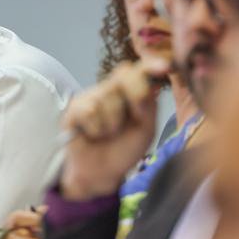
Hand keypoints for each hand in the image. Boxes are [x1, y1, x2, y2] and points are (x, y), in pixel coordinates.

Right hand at [59, 58, 168, 200]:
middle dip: (136, 95)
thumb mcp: (146, 128)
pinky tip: (94, 135)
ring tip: (108, 134)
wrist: (102, 173)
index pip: (138, 70)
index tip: (164, 67)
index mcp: (129, 91)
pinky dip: (97, 129)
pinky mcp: (74, 109)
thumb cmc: (124, 149)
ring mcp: (90, 97)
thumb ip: (149, 105)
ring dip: (113, 123)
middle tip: (137, 117)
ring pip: (107, 97)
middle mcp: (109, 89)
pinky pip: (90, 111)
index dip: (150, 65)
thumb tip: (150, 85)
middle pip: (124, 76)